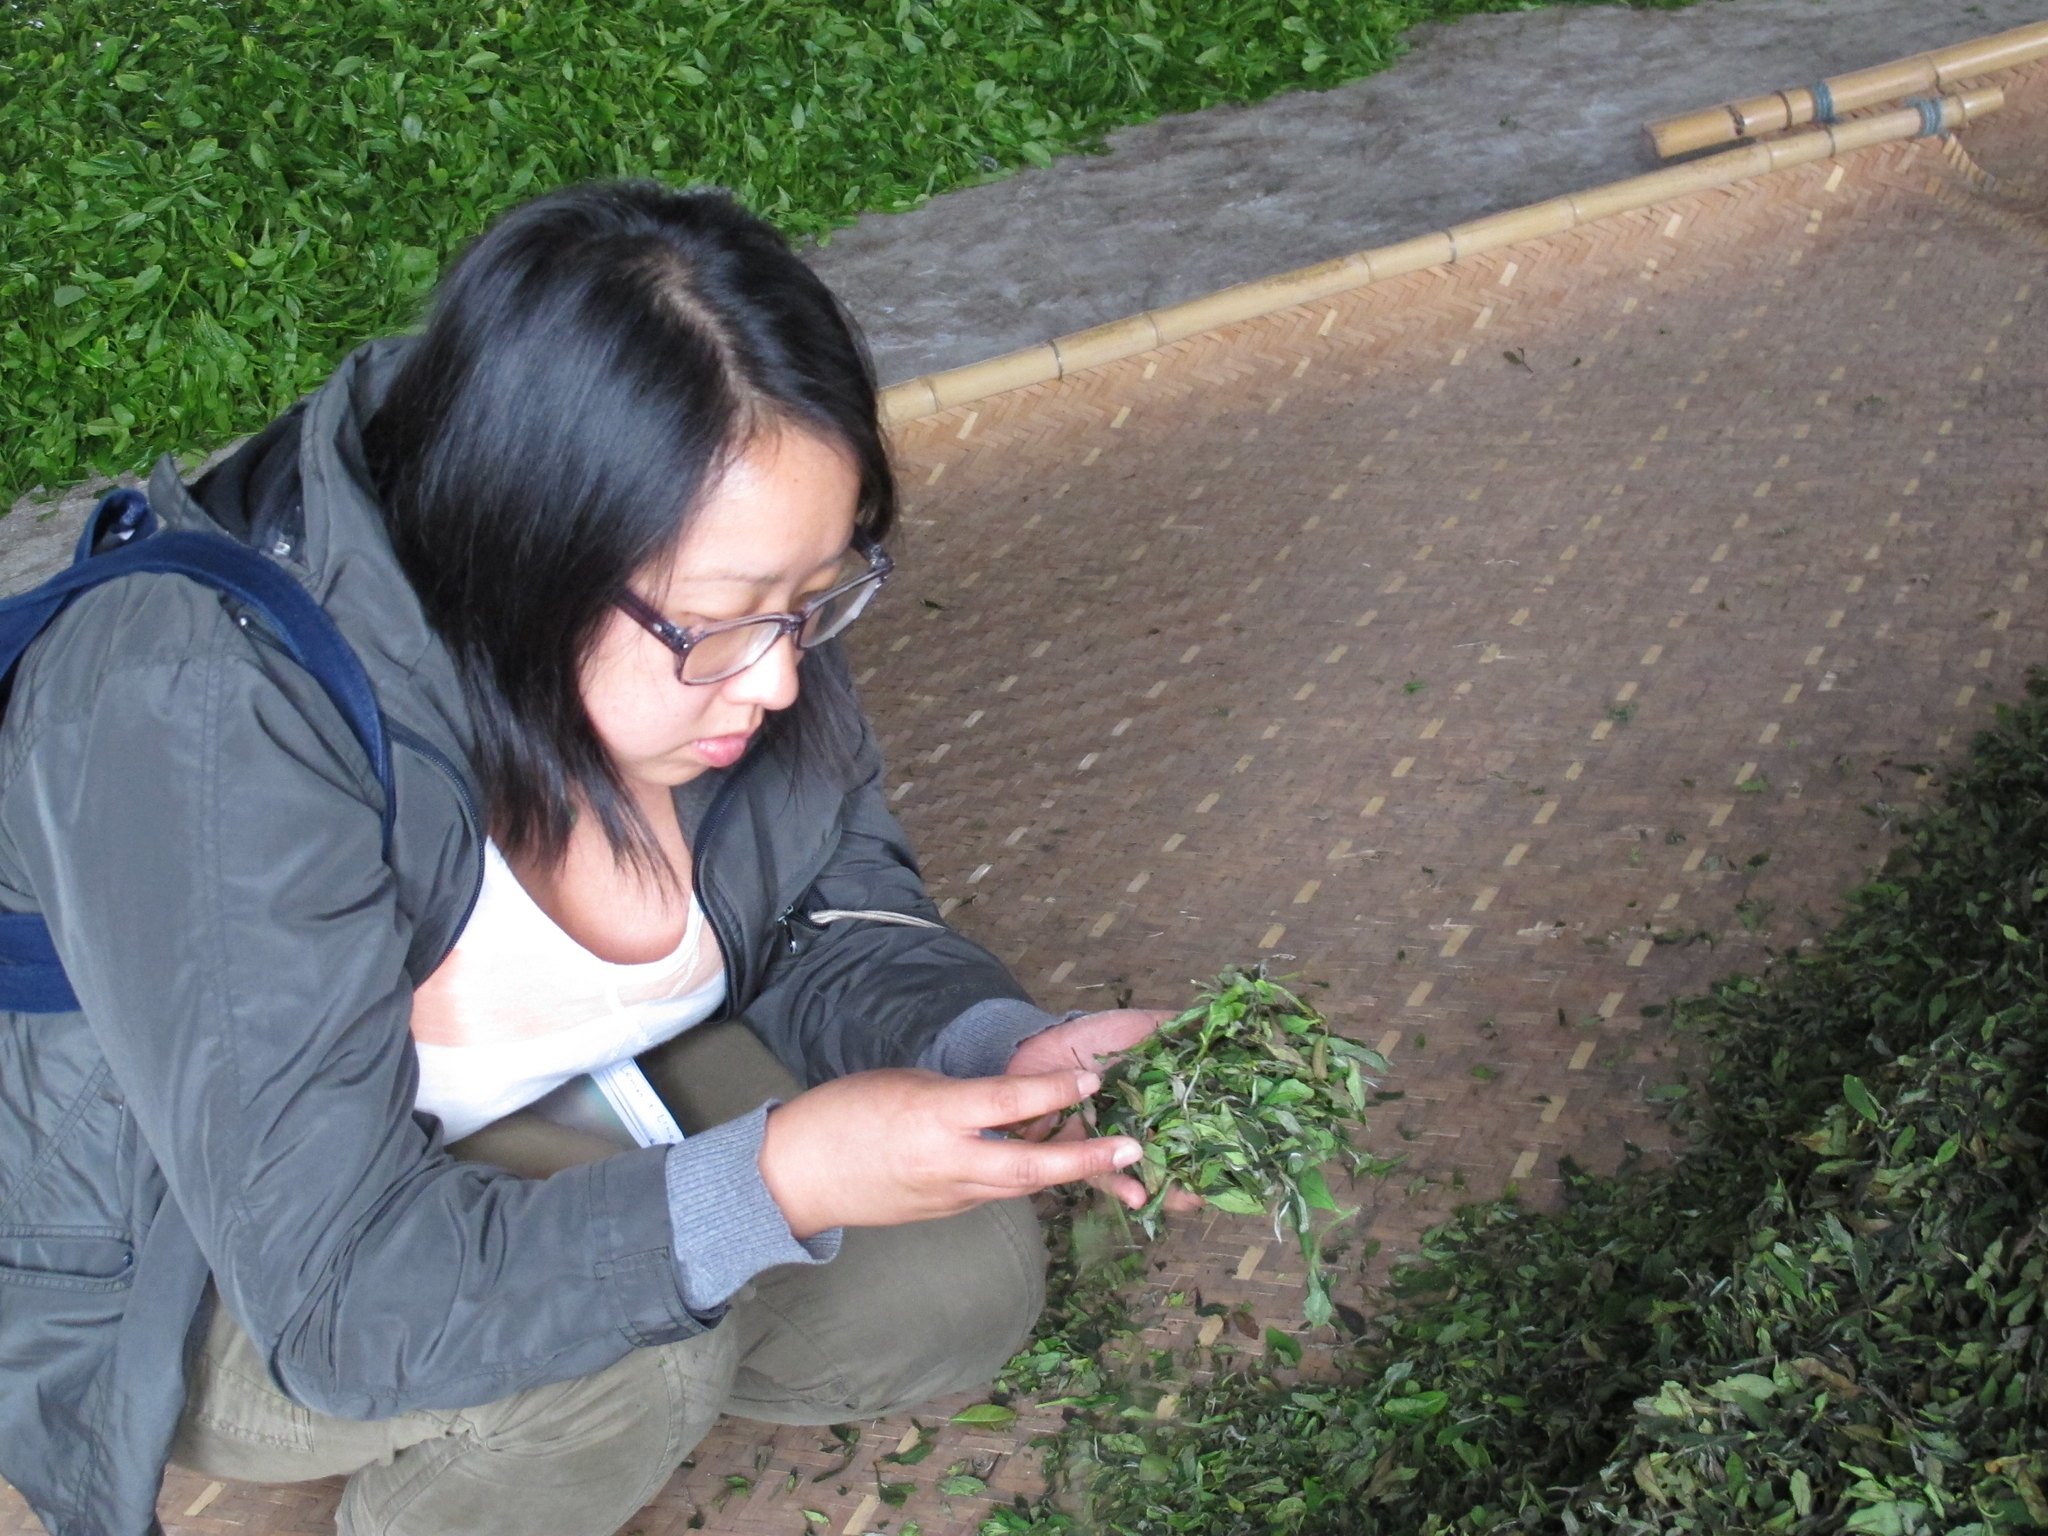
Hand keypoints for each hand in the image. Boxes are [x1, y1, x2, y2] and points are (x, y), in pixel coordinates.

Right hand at [759, 1067, 1141, 1237]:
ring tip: (1106, 1154)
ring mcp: (948, 1196)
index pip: (1010, 1103)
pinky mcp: (945, 1213)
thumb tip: (1005, 1102)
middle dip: (1087, 1158)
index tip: (1093, 1083)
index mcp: (936, 1116)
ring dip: (1064, 1170)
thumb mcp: (908, 1082)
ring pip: (1021, 1184)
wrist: (795, 1175)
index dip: (1057, 1092)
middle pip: (1032, 1165)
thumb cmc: (843, 1114)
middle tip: (1133, 1148)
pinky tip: (1045, 1162)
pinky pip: (996, 1193)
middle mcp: (949, 1163)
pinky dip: (1025, 1178)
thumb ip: (961, 1095)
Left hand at [1006, 1009, 1203, 1215]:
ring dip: (1166, 1187)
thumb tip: (1214, 1024)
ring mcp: (1110, 1141)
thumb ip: (1172, 1029)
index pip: (1190, 1120)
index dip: (1212, 1135)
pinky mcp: (1081, 1155)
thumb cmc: (1090, 1038)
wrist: (1037, 1046)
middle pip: (1173, 1152)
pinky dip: (1121, 1185)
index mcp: (1154, 1097)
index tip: (1237, 1149)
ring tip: (1188, 1200)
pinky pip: (1101, 1174)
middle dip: (1195, 1173)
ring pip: (1143, 1168)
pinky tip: (1140, 1197)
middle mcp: (1137, 1124)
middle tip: (1217, 1187)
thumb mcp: (1137, 1027)